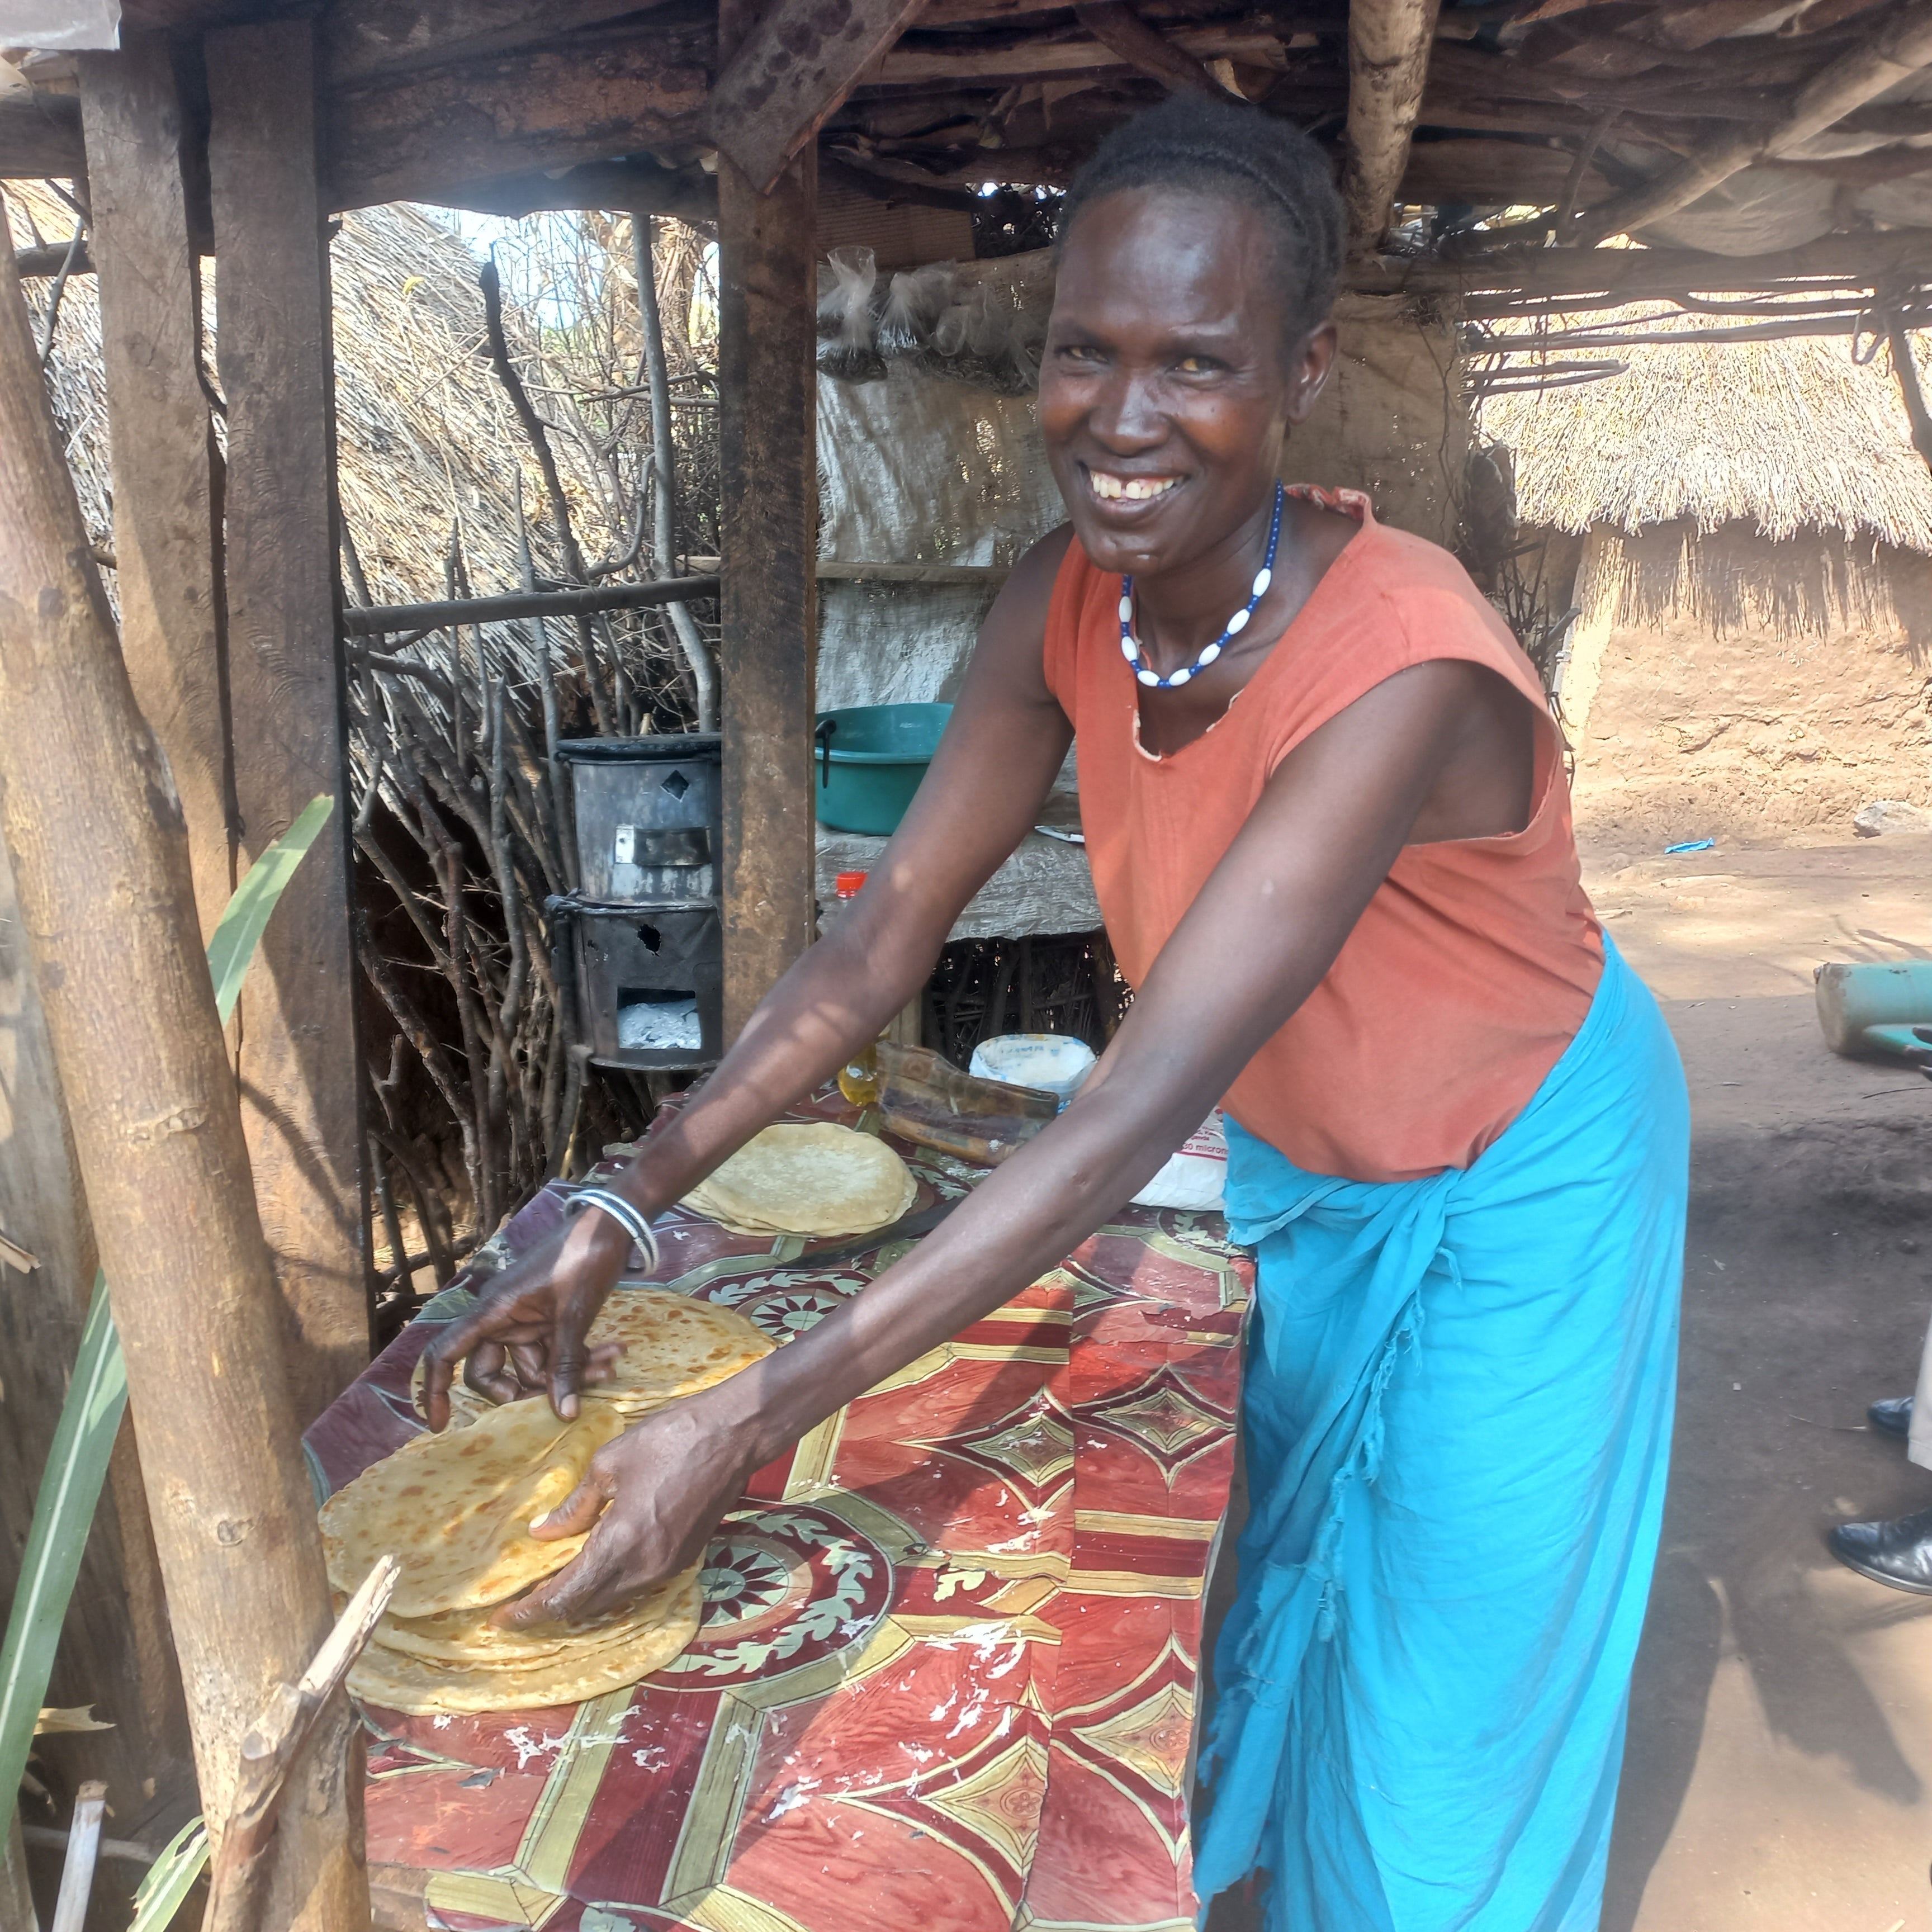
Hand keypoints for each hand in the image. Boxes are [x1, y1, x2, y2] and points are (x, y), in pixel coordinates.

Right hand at [418, 1209, 631, 1427]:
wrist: (611, 1226)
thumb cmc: (582, 1260)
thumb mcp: (573, 1315)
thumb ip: (565, 1365)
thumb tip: (564, 1414)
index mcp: (492, 1312)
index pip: (446, 1353)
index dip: (435, 1390)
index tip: (439, 1425)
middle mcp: (501, 1319)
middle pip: (492, 1370)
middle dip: (527, 1390)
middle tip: (564, 1399)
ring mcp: (526, 1320)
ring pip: (534, 1365)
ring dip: (570, 1371)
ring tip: (611, 1363)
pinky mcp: (549, 1320)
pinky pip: (554, 1351)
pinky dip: (580, 1357)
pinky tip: (613, 1352)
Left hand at [491, 1388, 761, 1626]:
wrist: (734, 1435)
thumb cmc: (669, 1439)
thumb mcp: (609, 1463)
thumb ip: (575, 1505)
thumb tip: (542, 1532)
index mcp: (621, 1543)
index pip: (567, 1596)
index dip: (531, 1611)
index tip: (503, 1617)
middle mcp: (644, 1567)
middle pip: (588, 1606)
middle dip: (552, 1609)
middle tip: (521, 1603)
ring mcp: (668, 1567)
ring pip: (614, 1598)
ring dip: (582, 1597)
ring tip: (552, 1587)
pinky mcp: (684, 1559)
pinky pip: (637, 1584)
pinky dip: (609, 1584)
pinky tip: (595, 1567)